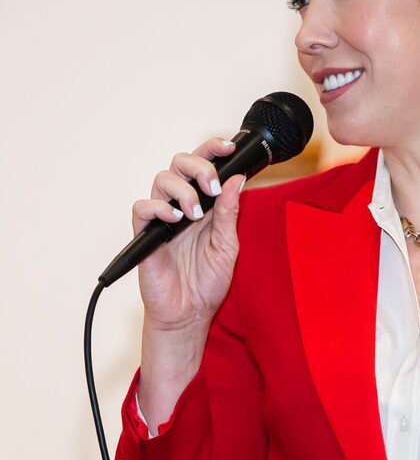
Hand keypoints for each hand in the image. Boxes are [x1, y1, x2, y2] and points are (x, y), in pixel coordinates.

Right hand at [132, 137, 244, 430]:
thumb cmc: (208, 281)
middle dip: (198, 166)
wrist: (190, 313)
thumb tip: (237, 180)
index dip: (213, 149)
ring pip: (161, 179)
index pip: (204, 166)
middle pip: (179, 163)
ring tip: (195, 213)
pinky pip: (142, 208)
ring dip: (181, 189)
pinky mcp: (144, 234)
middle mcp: (182, 205)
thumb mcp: (227, 245)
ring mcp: (162, 218)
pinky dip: (158, 207)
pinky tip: (174, 220)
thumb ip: (229, 213)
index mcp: (205, 204)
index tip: (230, 146)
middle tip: (211, 185)